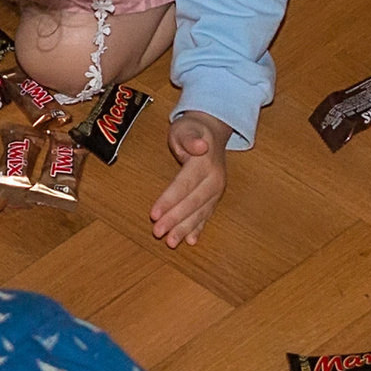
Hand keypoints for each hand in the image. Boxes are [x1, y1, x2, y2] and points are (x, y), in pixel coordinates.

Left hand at [153, 113, 229, 246]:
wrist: (212, 132)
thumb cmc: (192, 130)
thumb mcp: (186, 128)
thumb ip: (189, 138)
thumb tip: (200, 146)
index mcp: (205, 162)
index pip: (184, 184)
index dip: (169, 200)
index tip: (154, 214)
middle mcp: (214, 179)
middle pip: (192, 202)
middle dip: (175, 219)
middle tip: (157, 232)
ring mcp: (216, 190)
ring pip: (200, 212)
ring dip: (185, 229)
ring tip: (171, 242)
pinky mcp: (214, 197)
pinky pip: (206, 214)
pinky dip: (199, 228)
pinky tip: (191, 241)